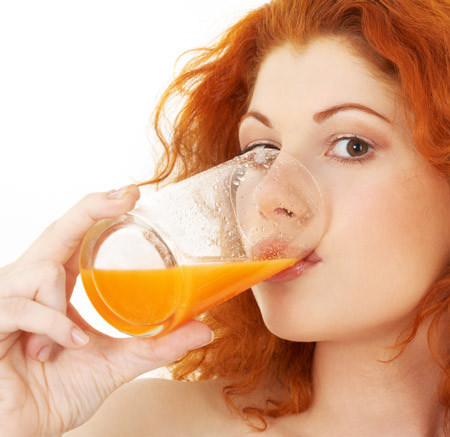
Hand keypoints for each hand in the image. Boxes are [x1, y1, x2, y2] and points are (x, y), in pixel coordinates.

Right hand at [0, 186, 212, 436]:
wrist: (21, 430)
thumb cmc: (56, 392)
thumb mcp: (115, 363)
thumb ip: (156, 346)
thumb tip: (205, 330)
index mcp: (57, 287)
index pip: (74, 236)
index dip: (97, 210)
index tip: (132, 194)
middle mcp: (29, 284)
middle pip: (58, 232)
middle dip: (90, 209)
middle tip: (126, 198)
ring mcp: (6, 299)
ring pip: (43, 269)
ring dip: (63, 305)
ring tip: (73, 345)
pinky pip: (23, 307)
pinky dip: (52, 326)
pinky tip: (67, 346)